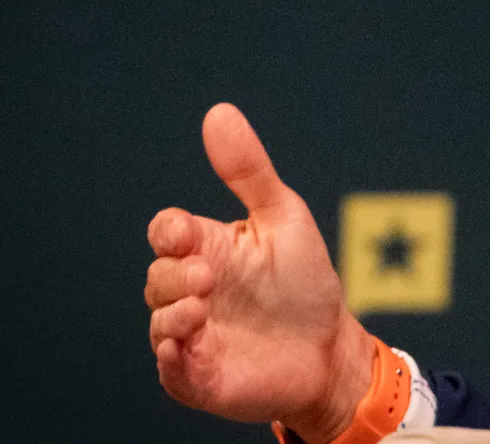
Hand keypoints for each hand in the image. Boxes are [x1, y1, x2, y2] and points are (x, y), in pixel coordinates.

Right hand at [145, 103, 373, 443]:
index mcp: (209, 249)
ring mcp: (193, 335)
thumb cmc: (305, 281)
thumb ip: (249, 172)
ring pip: (159, 321)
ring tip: (202, 309)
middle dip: (175, 275)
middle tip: (208, 277)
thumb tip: (219, 112)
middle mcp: (193, 291)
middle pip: (158, 276)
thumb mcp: (283, 218)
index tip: (184, 233)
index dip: (168, 232)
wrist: (331, 349)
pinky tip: (183, 347)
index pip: (167, 232)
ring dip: (173, 314)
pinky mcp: (200, 376)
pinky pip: (170, 368)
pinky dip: (171, 357)